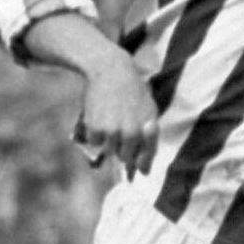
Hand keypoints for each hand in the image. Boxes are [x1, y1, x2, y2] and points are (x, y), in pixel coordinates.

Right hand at [73, 60, 159, 174]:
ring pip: (109, 150)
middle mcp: (132, 134)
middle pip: (125, 157)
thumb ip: (149, 140)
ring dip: (108, 139)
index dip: (141, 164)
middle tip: (120, 125)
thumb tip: (144, 173)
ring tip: (111, 118)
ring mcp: (113, 132)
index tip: (137, 167)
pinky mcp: (96, 129)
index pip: (146, 159)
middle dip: (122, 147)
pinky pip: (94, 142)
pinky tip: (100, 115)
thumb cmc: (133, 91)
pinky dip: (95, 133)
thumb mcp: (149, 111)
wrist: (110, 70)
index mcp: (149, 130)